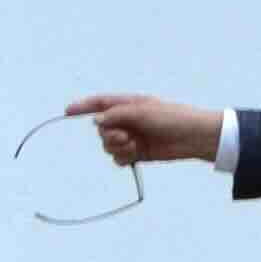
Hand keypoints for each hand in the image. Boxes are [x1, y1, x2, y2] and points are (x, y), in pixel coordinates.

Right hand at [62, 93, 226, 170]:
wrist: (193, 137)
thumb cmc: (172, 118)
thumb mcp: (142, 112)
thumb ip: (116, 115)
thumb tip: (96, 120)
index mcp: (128, 105)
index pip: (100, 104)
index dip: (83, 107)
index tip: (67, 111)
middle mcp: (127, 120)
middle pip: (102, 129)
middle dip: (109, 135)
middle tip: (124, 137)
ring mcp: (132, 137)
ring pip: (108, 145)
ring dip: (116, 147)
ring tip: (133, 145)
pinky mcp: (137, 153)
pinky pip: (118, 157)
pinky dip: (123, 157)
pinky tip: (135, 154)